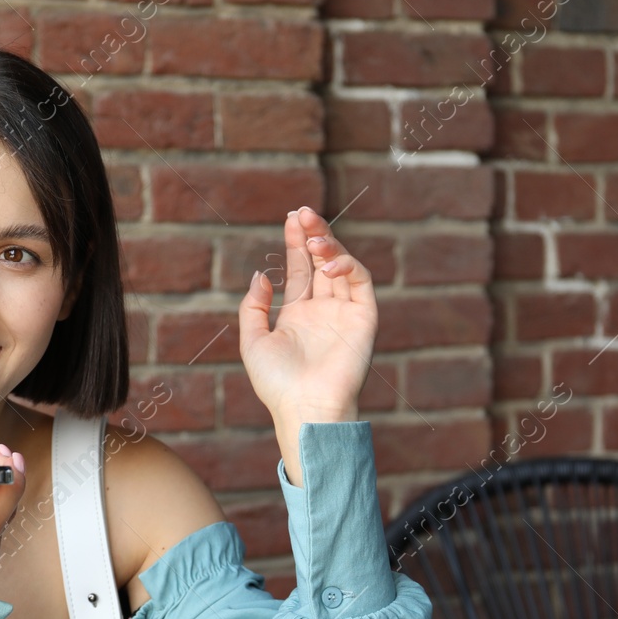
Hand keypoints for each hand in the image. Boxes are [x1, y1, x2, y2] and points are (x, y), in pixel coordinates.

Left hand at [237, 205, 377, 425]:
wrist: (305, 406)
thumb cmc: (277, 383)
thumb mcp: (253, 341)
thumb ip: (253, 307)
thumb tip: (262, 275)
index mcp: (298, 315)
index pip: (300, 269)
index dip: (296, 242)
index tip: (291, 217)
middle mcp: (323, 310)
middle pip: (321, 262)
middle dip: (313, 235)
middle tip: (303, 212)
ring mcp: (344, 313)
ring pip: (341, 267)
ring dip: (328, 245)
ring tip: (312, 234)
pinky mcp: (364, 318)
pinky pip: (360, 283)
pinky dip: (347, 266)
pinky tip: (328, 263)